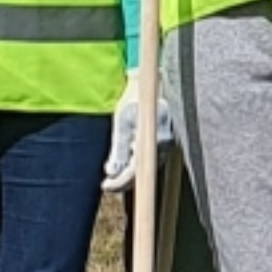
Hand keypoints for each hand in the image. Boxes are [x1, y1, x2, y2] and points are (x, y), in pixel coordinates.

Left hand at [103, 74, 174, 192]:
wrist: (148, 86)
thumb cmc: (134, 101)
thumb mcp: (122, 123)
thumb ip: (118, 150)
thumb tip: (111, 172)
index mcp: (154, 140)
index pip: (136, 171)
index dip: (119, 182)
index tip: (105, 185)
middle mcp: (164, 146)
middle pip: (143, 174)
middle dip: (123, 181)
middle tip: (106, 184)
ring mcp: (166, 146)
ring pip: (146, 169)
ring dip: (129, 175)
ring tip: (112, 177)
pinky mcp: (164, 144)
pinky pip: (149, 161)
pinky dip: (136, 166)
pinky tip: (124, 166)